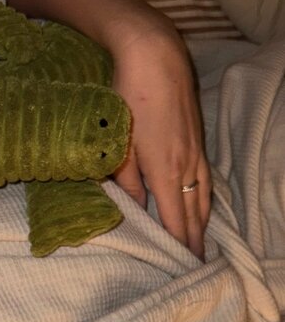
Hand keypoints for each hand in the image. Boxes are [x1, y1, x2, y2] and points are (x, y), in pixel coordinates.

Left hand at [110, 25, 211, 260]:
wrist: (155, 56)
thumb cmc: (130, 98)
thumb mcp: (119, 144)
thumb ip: (126, 180)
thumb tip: (133, 206)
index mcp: (165, 172)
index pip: (176, 219)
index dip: (179, 244)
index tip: (183, 265)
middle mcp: (186, 166)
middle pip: (194, 211)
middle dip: (195, 238)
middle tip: (196, 262)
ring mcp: (195, 151)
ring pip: (203, 194)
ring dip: (202, 219)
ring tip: (200, 239)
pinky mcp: (196, 138)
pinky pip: (204, 177)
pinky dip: (204, 196)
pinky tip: (200, 200)